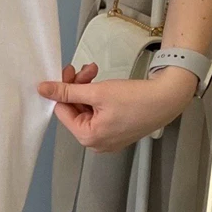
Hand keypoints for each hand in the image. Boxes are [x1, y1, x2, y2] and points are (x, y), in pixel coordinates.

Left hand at [37, 62, 196, 152]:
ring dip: (87, 88)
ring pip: (86, 108)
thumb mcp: (96, 91)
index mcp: (89, 137)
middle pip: (75, 110)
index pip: (62, 111)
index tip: (67, 72)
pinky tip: (104, 83)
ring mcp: (108, 138)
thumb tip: (43, 90)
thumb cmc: (137, 98)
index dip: (63, 90)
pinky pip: (98, 112)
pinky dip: (98, 96)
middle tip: (84, 69)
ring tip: (95, 71)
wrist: (169, 97)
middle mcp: (97, 143)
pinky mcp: (117, 130)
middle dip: (77, 86)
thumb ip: (67, 91)